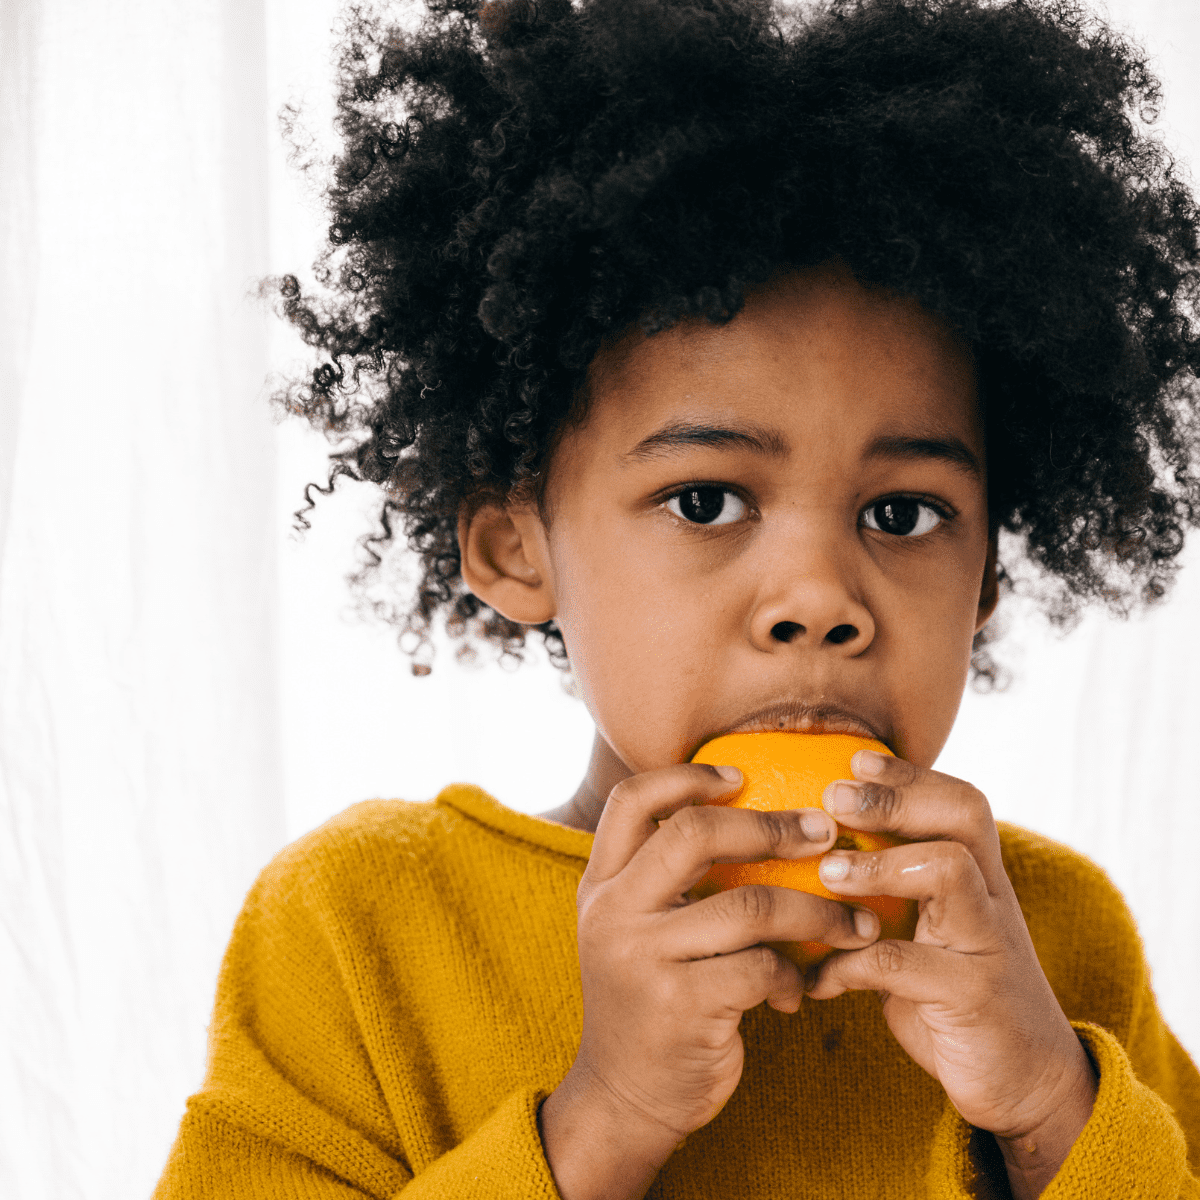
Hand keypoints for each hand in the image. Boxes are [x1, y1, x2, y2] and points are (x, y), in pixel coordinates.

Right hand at [563, 763, 880, 1149]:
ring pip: (748, 906)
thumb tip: (746, 818)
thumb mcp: (631, 932)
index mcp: (601, 885)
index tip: (742, 776)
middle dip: (770, 826)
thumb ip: (662, 881)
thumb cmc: (647, 1002)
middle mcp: (613, 913)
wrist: (623, 1100)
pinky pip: (761, 969)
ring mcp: (643, 959)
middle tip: (823, 831)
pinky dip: (794, 975)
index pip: (632, 800)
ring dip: (814, 912)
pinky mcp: (682, 1007)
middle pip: (693, 834)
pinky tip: (800, 989)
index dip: (687, 777)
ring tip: (851, 922)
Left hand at [805, 750, 1097, 1195]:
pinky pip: (908, 965)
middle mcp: (992, 899)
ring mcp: (989, 944)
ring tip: (826, 874)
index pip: (959, 801)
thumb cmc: (953, 992)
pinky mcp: (975, 998)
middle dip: (895, 800)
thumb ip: (891, 892)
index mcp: (980, 877)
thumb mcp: (927, 932)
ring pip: (948, 871)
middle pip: (962, 818)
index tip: (852, 759)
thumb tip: (806, 852)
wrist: (1025, 1080)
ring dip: (878, 865)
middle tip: (832, 798)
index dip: (909, 776)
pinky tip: (816, 978)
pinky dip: (850, 965)